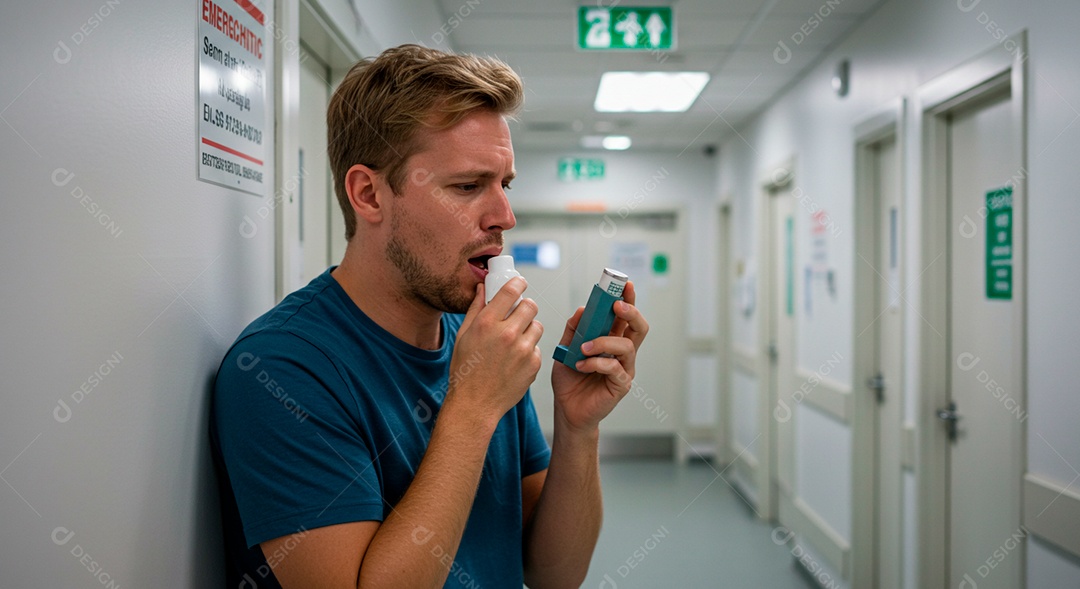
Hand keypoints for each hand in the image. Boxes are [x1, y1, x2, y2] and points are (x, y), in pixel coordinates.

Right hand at [446, 277, 543, 425]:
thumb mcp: (464, 336)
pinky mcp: (533, 365)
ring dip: (528, 329)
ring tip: (515, 340)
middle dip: (525, 307)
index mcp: (486, 323)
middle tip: (518, 315)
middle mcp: (506, 334)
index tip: (519, 284)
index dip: (518, 283)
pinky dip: (529, 350)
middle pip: (530, 305)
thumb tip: (483, 288)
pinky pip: (537, 347)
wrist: (474, 404)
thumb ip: (476, 309)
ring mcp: (522, 350)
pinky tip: (514, 360)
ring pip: (537, 326)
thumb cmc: (466, 370)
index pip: (511, 290)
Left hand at [550, 281, 648, 434]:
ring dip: (604, 341)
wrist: (567, 410)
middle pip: (638, 327)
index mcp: (612, 341)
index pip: (625, 317)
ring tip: (584, 347)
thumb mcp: (565, 349)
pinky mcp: (621, 384)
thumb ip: (574, 330)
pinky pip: (614, 367)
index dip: (628, 299)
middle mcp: (622, 353)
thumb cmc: (570, 381)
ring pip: (627, 346)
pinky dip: (596, 363)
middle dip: (631, 312)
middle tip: (617, 306)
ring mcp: (624, 369)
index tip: (624, 285)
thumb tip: (583, 309)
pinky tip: (581, 366)